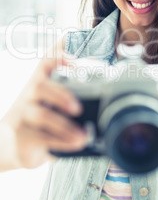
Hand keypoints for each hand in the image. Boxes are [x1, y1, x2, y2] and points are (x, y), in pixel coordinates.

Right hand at [2, 53, 87, 168]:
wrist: (11, 143)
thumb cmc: (40, 116)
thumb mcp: (53, 99)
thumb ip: (74, 87)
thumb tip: (104, 77)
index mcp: (41, 81)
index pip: (46, 61)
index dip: (59, 56)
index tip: (74, 60)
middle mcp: (30, 95)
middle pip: (40, 87)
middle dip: (61, 94)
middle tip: (78, 107)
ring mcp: (24, 116)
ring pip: (41, 115)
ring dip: (64, 125)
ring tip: (83, 134)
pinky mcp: (24, 137)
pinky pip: (42, 138)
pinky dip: (62, 141)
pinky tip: (77, 143)